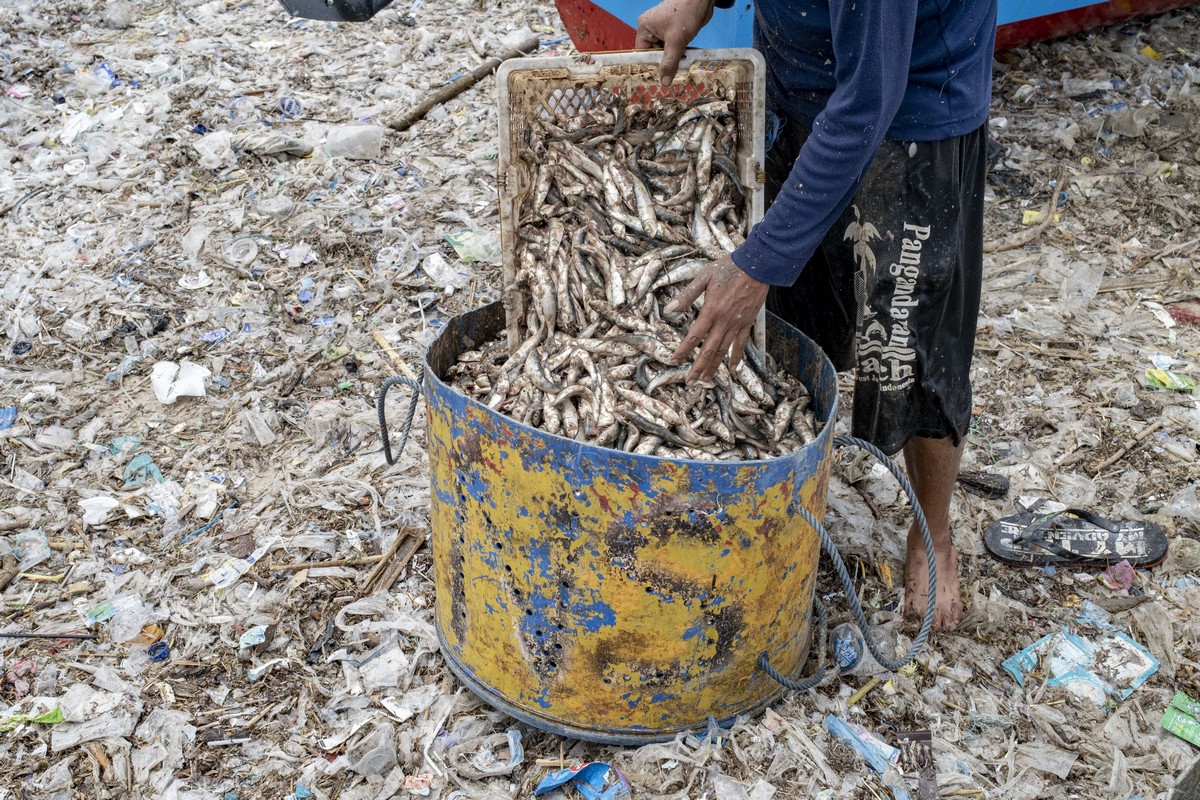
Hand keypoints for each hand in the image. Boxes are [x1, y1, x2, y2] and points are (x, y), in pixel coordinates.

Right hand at [635, 0, 714, 85]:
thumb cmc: (686, 13)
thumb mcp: (676, 41)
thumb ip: (669, 63)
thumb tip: (664, 82)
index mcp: (645, 28)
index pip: (642, 52)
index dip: (649, 65)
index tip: (657, 78)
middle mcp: (652, 29)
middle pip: (654, 53)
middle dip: (664, 63)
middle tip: (672, 75)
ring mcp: (663, 30)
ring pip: (665, 52)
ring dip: (673, 59)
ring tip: (680, 66)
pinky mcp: (675, 31)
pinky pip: (674, 47)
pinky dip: (680, 53)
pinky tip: (685, 58)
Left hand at [664, 254, 768, 382]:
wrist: (757, 266)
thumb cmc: (729, 268)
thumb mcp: (704, 277)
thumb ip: (687, 295)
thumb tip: (669, 309)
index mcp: (711, 311)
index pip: (693, 337)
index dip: (683, 350)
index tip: (674, 361)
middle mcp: (723, 322)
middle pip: (708, 350)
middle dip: (697, 368)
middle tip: (689, 382)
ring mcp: (737, 325)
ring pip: (723, 351)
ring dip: (713, 367)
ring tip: (705, 380)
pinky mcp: (747, 324)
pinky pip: (740, 345)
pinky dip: (735, 358)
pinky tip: (731, 369)